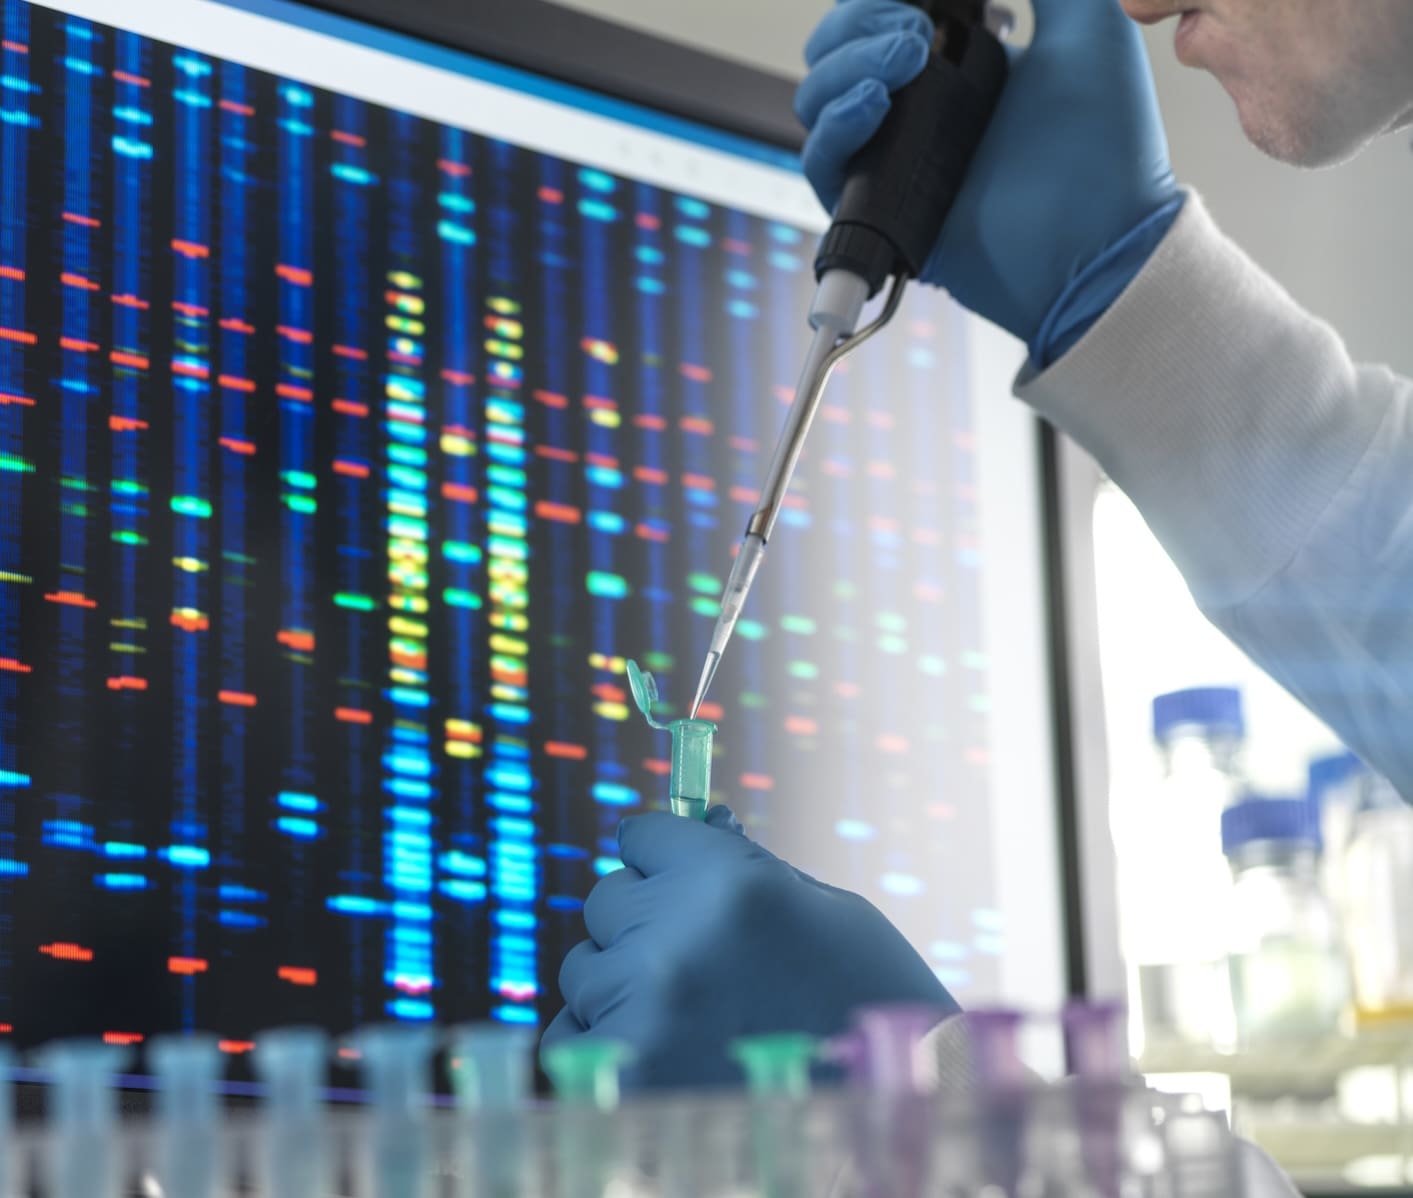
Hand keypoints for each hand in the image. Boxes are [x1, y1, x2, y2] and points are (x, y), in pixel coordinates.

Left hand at [541, 806, 957, 1089]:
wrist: (893, 1113)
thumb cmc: (870, 1001)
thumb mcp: (823, 912)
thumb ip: (744, 870)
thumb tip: (695, 824)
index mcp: (728, 880)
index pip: (641, 836)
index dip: (661, 860)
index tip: (674, 880)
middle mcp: (673, 936)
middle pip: (606, 900)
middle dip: (642, 923)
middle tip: (695, 961)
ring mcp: (642, 1012)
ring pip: (584, 970)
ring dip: (622, 986)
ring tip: (690, 1019)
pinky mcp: (619, 1081)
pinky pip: (568, 1041)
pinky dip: (601, 1046)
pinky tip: (657, 1056)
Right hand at [795, 0, 1178, 345]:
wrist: (1099, 243)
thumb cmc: (1106, 151)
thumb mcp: (1090, 29)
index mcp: (960, 64)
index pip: (883, 14)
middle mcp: (920, 109)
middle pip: (838, 48)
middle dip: (859, 19)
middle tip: (915, 28)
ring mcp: (895, 158)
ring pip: (818, 96)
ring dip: (846, 60)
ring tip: (904, 59)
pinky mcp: (880, 208)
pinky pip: (820, 162)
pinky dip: (834, 124)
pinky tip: (873, 102)